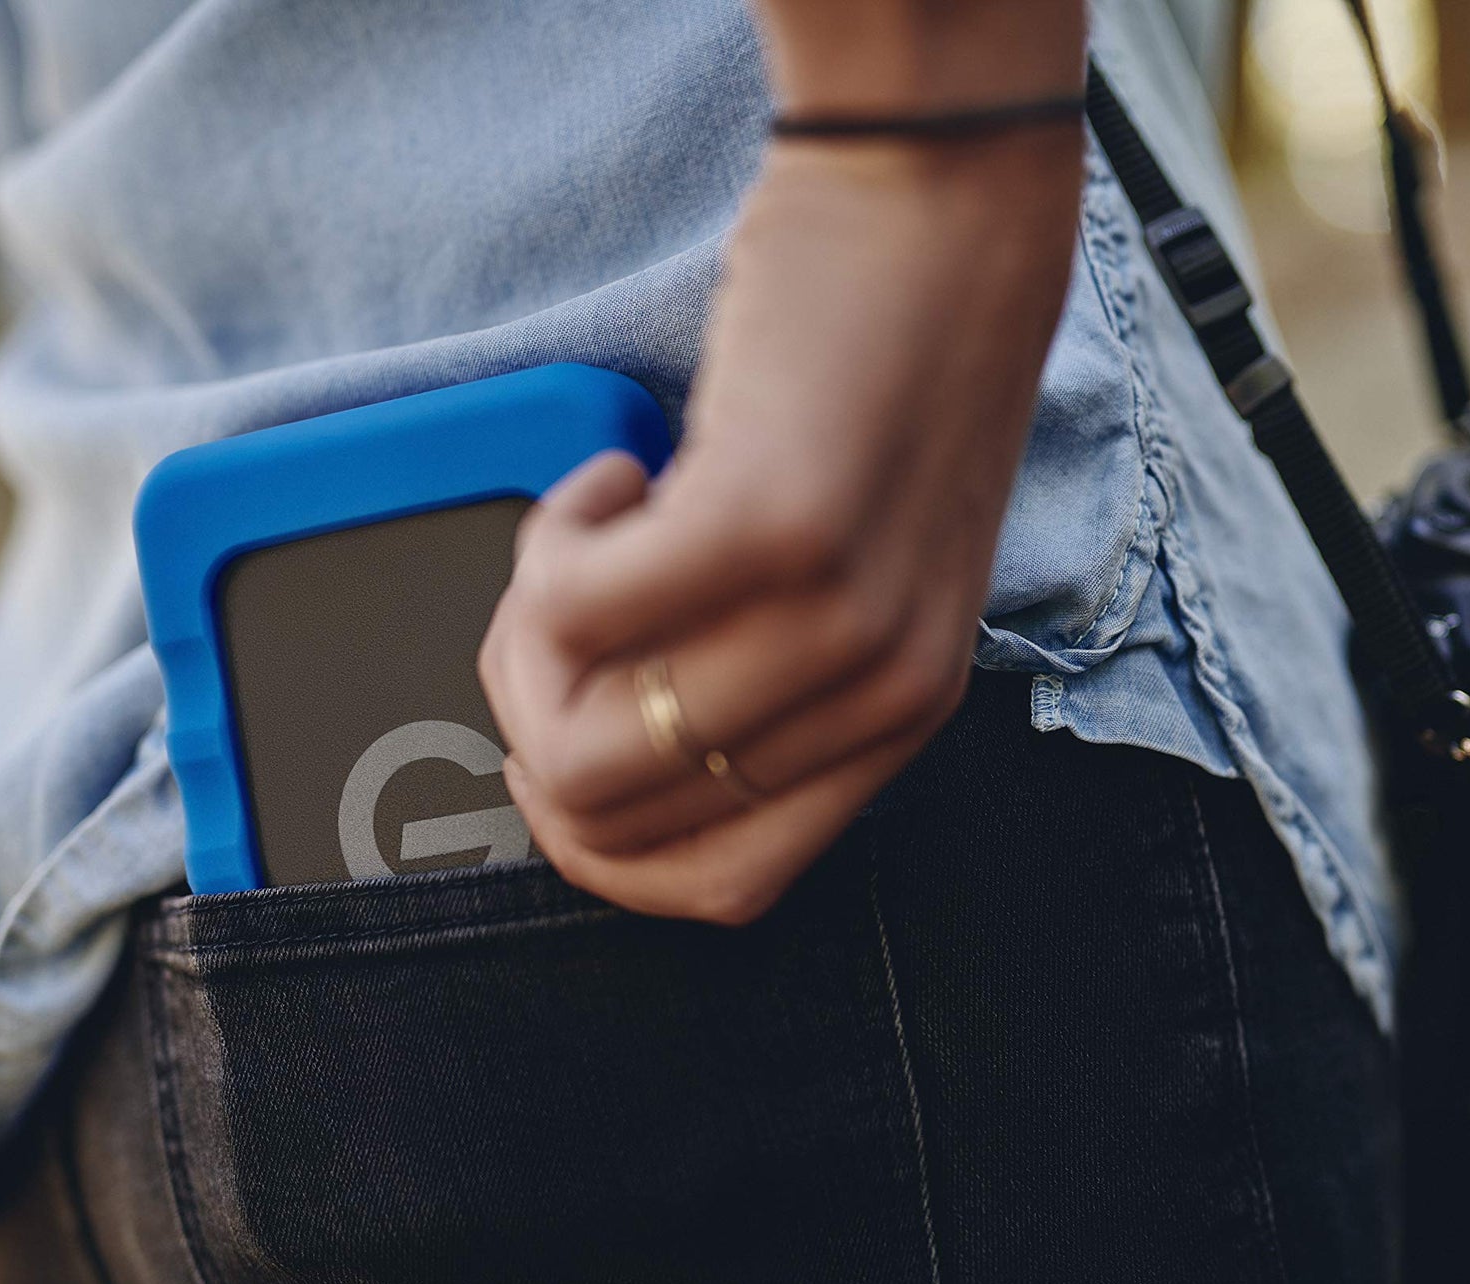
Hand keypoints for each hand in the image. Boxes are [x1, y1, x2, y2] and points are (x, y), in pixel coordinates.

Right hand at [478, 123, 1083, 922]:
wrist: (942, 207)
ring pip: (577, 749)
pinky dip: (552, 539)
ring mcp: (832, 618)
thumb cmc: (875, 370)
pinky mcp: (769, 524)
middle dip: (531, 721)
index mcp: (902, 718)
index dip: (598, 841)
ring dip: (527, 638)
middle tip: (556, 602)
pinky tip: (618, 469)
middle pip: (614, 827)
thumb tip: (587, 736)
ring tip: (586, 532)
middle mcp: (881, 691)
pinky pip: (571, 612)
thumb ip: (765, 671)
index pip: (722, 890)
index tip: (554, 744)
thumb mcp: (859, 565)